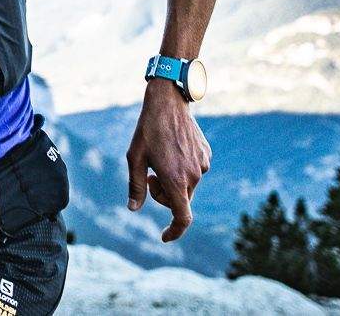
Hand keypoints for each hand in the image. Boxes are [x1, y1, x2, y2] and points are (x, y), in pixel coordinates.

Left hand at [126, 79, 210, 241]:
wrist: (168, 102)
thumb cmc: (147, 130)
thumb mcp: (134, 158)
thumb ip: (135, 186)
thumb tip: (133, 209)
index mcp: (176, 180)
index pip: (183, 218)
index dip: (175, 231)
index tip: (164, 237)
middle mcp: (194, 176)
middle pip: (180, 200)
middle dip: (163, 195)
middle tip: (149, 176)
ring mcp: (203, 165)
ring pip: (187, 186)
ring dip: (172, 181)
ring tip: (160, 158)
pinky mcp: (206, 155)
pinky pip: (194, 171)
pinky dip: (182, 169)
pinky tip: (172, 149)